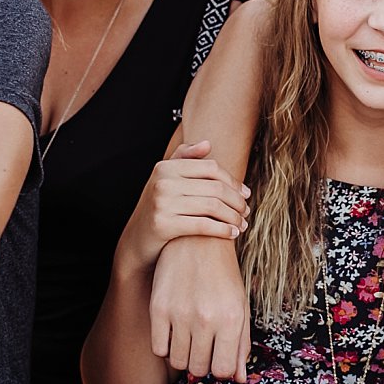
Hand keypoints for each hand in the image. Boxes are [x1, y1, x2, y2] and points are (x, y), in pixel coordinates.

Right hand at [126, 141, 249, 265]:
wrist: (138, 239)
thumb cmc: (159, 207)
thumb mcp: (166, 179)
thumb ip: (185, 158)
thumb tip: (207, 144)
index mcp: (166, 167)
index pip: (211, 168)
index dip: (233, 181)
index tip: (246, 193)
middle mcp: (163, 182)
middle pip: (215, 188)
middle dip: (236, 201)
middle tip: (246, 212)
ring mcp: (162, 203)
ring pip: (212, 207)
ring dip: (233, 217)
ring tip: (242, 224)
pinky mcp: (163, 225)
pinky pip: (203, 225)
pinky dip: (223, 230)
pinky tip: (232, 234)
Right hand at [150, 234, 252, 381]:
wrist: (197, 241)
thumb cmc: (224, 276)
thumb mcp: (240, 307)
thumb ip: (240, 345)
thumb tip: (238, 379)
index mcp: (231, 319)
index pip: (222, 370)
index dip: (220, 369)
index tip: (217, 357)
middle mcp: (206, 319)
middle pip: (199, 368)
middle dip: (202, 363)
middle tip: (203, 346)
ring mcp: (179, 314)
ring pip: (178, 362)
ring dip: (184, 356)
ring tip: (189, 339)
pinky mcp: (158, 308)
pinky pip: (158, 349)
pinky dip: (166, 347)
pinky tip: (173, 332)